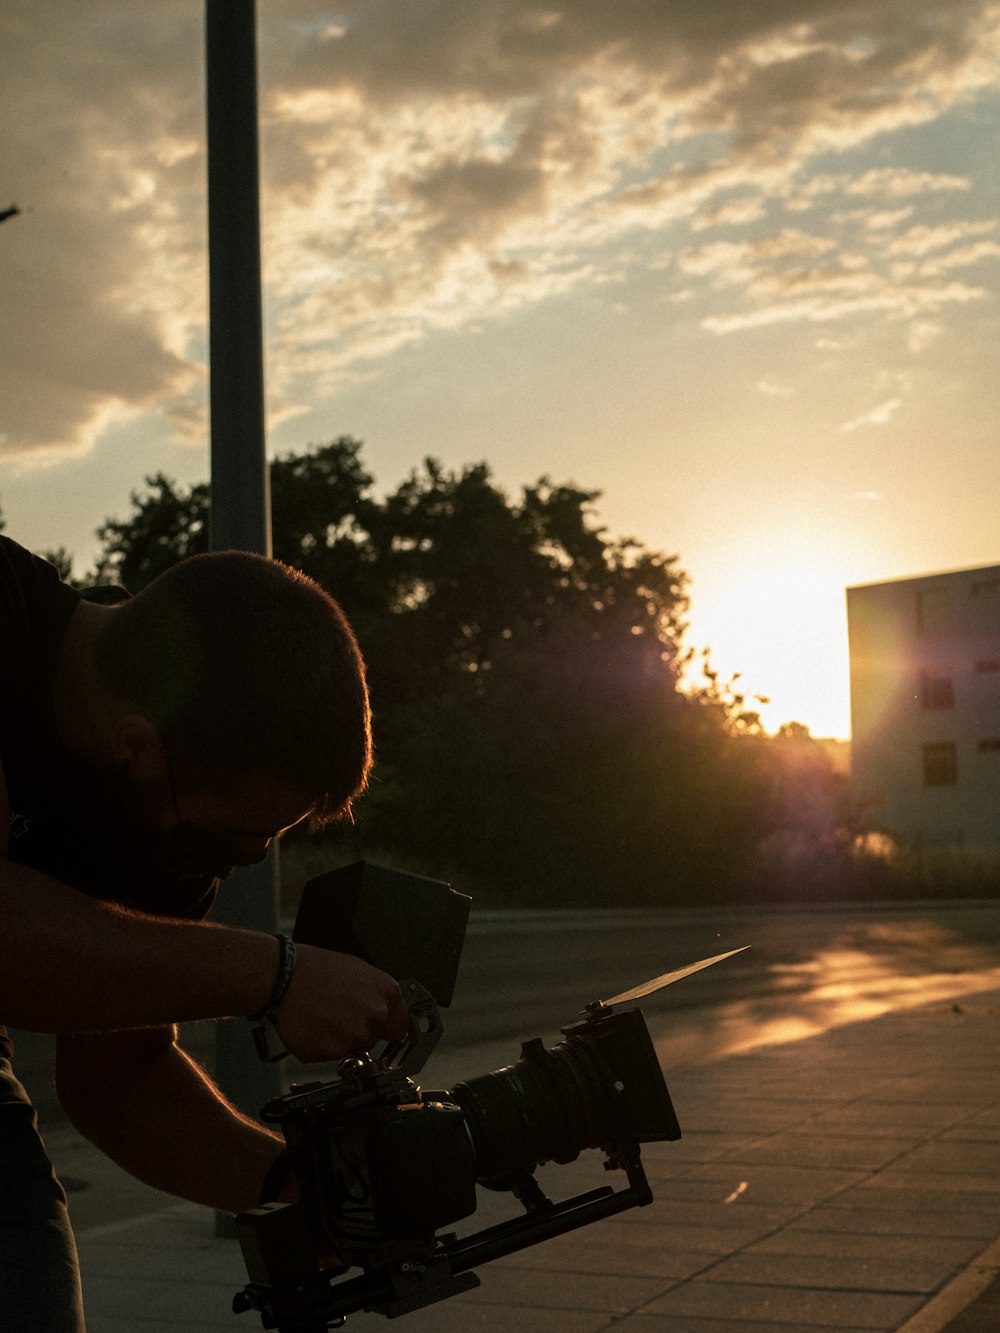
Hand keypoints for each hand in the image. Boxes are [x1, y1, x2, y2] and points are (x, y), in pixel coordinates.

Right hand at [272, 944, 408, 1063]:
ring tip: (323, 1016)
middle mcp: (375, 1016)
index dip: (386, 1028)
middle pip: (375, 1038)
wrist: (283, 977)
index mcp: (386, 993)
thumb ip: (375, 994)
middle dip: (360, 1031)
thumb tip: (384, 1009)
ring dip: (340, 1039)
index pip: (400, 1027)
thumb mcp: (357, 971)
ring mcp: (354, 1036)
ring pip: (352, 1048)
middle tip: (339, 1016)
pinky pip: (331, 1056)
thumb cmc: (316, 969)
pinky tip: (313, 1025)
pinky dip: (322, 1046)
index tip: (380, 1031)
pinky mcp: (332, 1052)